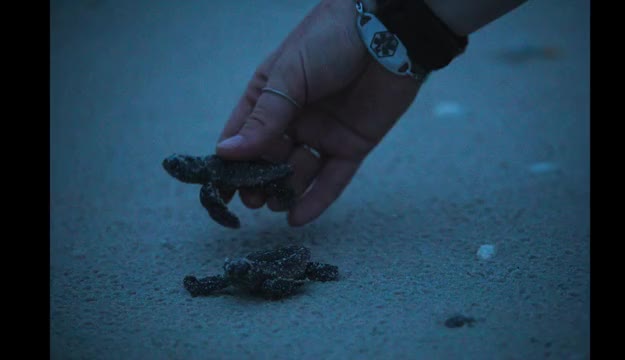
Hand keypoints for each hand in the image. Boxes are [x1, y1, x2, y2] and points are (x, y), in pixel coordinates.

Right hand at [216, 0, 421, 225]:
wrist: (389, 31)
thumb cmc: (330, 39)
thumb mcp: (288, 75)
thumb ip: (264, 117)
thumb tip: (227, 152)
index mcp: (270, 95)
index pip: (242, 133)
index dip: (230, 161)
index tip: (221, 187)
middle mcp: (294, 118)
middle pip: (269, 158)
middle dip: (259, 180)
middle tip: (252, 199)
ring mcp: (323, 133)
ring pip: (299, 172)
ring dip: (286, 191)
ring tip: (276, 203)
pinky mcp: (352, 145)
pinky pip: (332, 178)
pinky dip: (316, 199)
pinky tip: (298, 218)